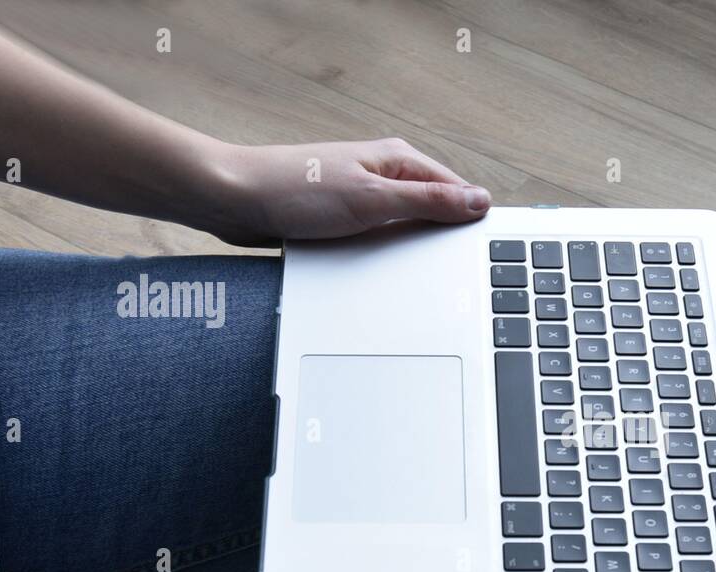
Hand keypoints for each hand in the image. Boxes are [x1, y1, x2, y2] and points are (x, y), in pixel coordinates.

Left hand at [202, 138, 492, 244]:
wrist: (234, 200)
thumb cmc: (295, 191)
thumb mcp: (373, 200)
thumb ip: (428, 202)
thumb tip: (479, 201)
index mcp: (398, 159)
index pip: (457, 190)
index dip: (471, 220)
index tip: (481, 251)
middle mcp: (385, 173)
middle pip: (436, 210)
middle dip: (443, 237)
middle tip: (449, 267)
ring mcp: (365, 195)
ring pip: (408, 226)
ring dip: (412, 248)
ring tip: (414, 268)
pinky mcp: (346, 216)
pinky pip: (381, 237)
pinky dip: (386, 253)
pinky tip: (382, 268)